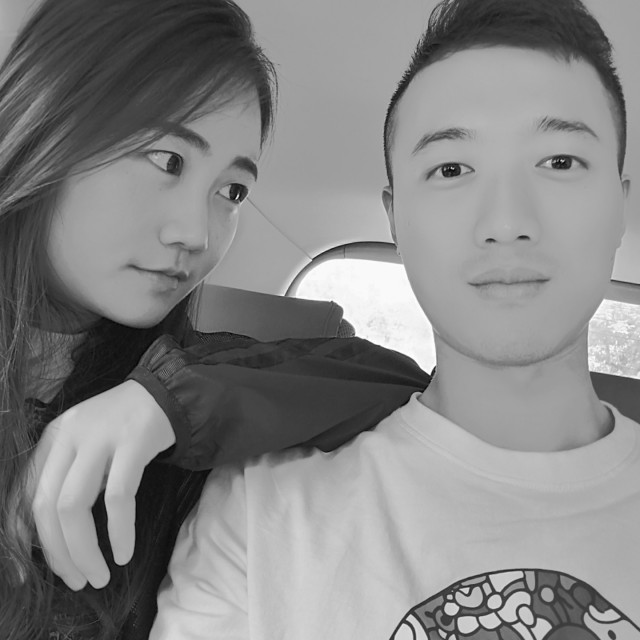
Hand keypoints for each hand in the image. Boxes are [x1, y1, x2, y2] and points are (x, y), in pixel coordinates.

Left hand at [30, 380, 174, 589]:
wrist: (165, 393)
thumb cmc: (123, 426)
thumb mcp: (85, 446)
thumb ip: (67, 477)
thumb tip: (51, 537)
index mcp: (54, 438)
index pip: (23, 494)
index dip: (19, 538)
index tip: (21, 574)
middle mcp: (70, 436)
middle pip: (48, 505)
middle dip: (58, 553)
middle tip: (77, 581)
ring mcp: (100, 437)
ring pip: (75, 506)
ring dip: (83, 550)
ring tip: (99, 575)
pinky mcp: (133, 442)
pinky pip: (119, 497)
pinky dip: (119, 531)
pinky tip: (124, 552)